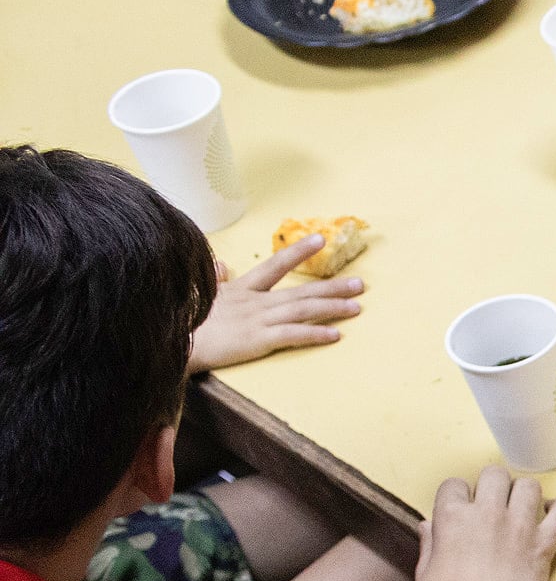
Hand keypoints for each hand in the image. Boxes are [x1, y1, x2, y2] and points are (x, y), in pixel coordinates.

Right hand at [186, 238, 362, 372]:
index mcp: (241, 289)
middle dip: (332, 286)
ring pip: (302, 310)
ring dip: (332, 307)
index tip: (320, 240)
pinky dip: (315, 333)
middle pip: (299, 291)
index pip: (274, 265)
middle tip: (360, 283)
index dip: (298, 252)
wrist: (170, 340)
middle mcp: (254, 301)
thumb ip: (215, 278)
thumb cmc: (181, 321)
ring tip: (357, 305)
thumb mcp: (199, 294)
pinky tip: (336, 334)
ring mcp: (256, 319)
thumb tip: (221, 262)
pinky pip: (292, 335)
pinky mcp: (256, 339)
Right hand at [415, 465, 555, 580]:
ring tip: (521, 506)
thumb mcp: (425, 572)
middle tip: (493, 502)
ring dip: (524, 493)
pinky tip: (552, 511)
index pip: (454, 484)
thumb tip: (428, 526)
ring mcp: (518, 528)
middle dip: (492, 484)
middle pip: (495, 475)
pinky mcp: (543, 546)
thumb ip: (430, 543)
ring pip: (529, 487)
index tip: (462, 507)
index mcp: (452, 518)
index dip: (458, 495)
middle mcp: (486, 515)